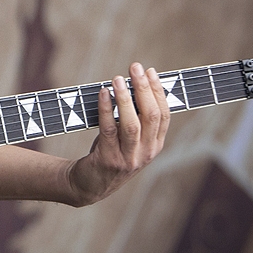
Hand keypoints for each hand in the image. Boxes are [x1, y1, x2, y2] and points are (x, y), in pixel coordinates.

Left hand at [67, 62, 168, 206]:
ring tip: (118, 79)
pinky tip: (102, 94)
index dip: (158, 91)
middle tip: (135, 67)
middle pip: (151, 116)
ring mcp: (129, 158)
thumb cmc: (109, 153)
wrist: (89, 184)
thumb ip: (135, 118)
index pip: (164, 115)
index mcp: (155, 145)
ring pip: (132, 124)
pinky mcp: (109, 160)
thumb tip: (134, 83)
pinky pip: (109, 130)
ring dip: (125, 98)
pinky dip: (106, 109)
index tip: (151, 71)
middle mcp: (146, 152)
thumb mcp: (129, 139)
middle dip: (144, 88)